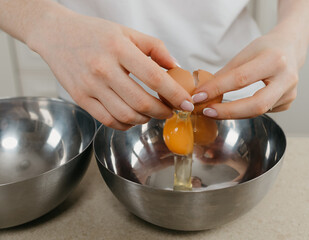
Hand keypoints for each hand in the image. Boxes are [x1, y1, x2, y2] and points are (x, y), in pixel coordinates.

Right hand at [27, 9, 193, 129]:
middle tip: (171, 111)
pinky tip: (133, 117)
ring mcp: (90, 87)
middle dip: (163, 111)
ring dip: (146, 119)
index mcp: (119, 49)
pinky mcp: (81, 99)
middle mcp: (103, 70)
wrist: (56, 35)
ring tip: (152, 113)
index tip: (187, 104)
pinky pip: (108, 120)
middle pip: (141, 102)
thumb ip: (155, 48)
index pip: (155, 78)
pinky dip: (126, 124)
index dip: (175, 94)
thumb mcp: (127, 32)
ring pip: (126, 115)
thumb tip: (175, 68)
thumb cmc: (95, 33)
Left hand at [192, 32, 300, 118]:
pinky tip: (236, 107)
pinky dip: (245, 111)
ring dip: (233, 114)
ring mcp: (290, 93)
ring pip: (258, 112)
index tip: (198, 96)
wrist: (292, 47)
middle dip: (228, 111)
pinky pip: (262, 111)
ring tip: (214, 110)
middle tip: (207, 111)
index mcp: (274, 60)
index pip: (241, 79)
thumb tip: (203, 91)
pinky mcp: (288, 103)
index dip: (218, 89)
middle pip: (256, 105)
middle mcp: (286, 79)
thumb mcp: (245, 53)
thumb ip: (226, 73)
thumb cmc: (266, 48)